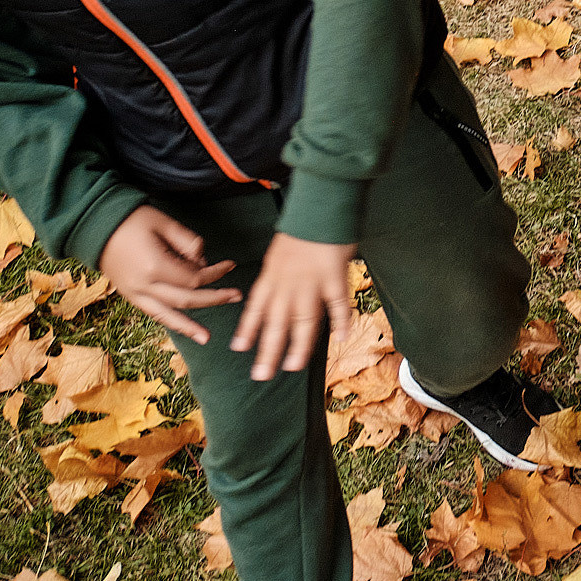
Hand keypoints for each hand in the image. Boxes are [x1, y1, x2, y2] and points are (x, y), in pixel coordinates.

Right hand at [99, 206, 239, 343]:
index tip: (230, 265)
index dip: (215, 273)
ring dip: (189, 327)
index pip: (194, 278)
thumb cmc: (132, 220)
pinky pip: (152, 313)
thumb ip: (189, 242)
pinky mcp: (128, 296)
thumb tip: (203, 262)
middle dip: (213, 298)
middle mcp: (144, 286)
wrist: (94, 227)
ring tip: (207, 338)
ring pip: (166, 315)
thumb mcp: (165, 223)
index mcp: (154, 266)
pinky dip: (169, 322)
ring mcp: (133, 294)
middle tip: (236, 296)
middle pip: (186, 299)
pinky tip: (182, 330)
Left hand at [231, 233, 355, 382]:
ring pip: (303, 319)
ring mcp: (311, 282)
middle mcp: (287, 283)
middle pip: (276, 322)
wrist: (320, 205)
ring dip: (299, 345)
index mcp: (272, 275)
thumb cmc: (303, 225)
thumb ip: (279, 271)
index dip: (248, 329)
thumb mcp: (280, 250)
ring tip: (294, 366)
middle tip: (261, 374)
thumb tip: (278, 288)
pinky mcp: (334, 277)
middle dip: (268, 350)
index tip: (239, 348)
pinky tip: (341, 337)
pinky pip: (337, 303)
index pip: (256, 307)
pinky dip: (341, 321)